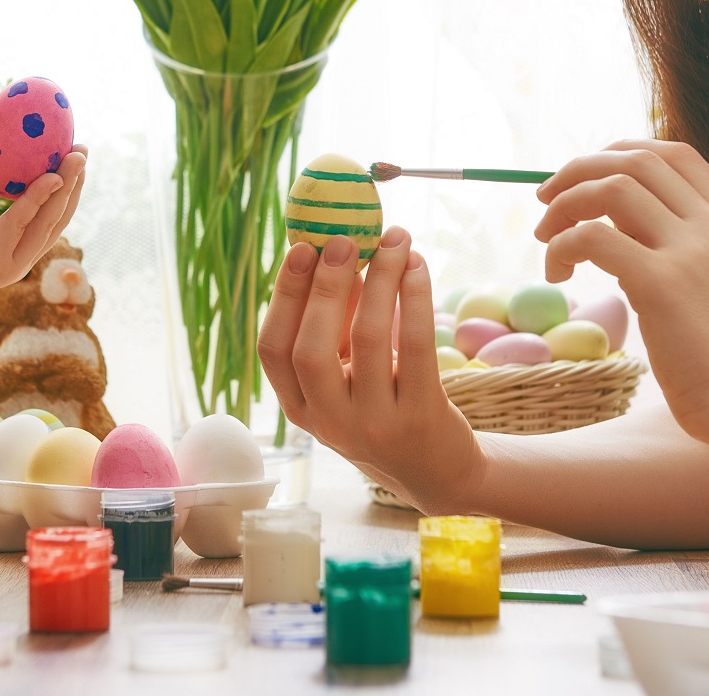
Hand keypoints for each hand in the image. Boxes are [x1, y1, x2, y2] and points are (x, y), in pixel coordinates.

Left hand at [0, 129, 87, 319]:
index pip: (51, 214)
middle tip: (83, 150)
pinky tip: (47, 178)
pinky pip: (19, 224)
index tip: (76, 153)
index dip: (67, 185)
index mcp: (17, 244)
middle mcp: (21, 256)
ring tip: (74, 158)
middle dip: (75, 183)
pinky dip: (36, 200)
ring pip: (47, 221)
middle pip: (58, 217)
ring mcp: (10, 263)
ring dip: (65, 188)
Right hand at [258, 228, 484, 512]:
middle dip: (325, 287)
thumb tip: (334, 249)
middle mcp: (329, 422)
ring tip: (394, 241)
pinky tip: (418, 267)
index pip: (272, 350)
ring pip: (369, 340)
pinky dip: (416, 298)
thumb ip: (335, 322)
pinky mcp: (421, 417)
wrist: (435, 469)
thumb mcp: (346, 374)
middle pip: (311, 350)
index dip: (284, 297)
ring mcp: (375, 425)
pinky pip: (416, 346)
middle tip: (344, 240)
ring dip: (381, 280)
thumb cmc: (383, 404)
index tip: (301, 248)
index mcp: (300, 407)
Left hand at [534, 139, 708, 435]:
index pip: (674, 154)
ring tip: (546, 237)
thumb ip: (678, 245)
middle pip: (636, 160)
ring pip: (611, 188)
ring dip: (565, 204)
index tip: (587, 175)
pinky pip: (593, 237)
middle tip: (546, 199)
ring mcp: (689, 251)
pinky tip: (558, 272)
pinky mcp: (661, 283)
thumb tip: (612, 218)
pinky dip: (562, 245)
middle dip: (580, 169)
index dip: (620, 152)